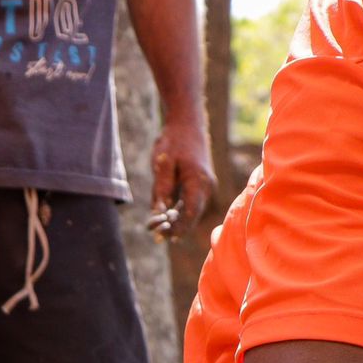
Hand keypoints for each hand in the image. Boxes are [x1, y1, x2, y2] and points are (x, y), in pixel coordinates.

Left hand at [148, 118, 215, 241]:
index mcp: (199, 182)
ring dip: (176, 219)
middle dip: (175, 227)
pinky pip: (192, 201)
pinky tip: (166, 216)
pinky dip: (180, 209)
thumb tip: (159, 213)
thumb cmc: (173, 142)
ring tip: (157, 228)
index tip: (163, 238)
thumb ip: (161, 189)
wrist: (188, 124)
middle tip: (156, 236)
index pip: (191, 212)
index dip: (178, 228)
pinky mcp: (202, 183)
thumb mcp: (162, 164)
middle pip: (192, 214)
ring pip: (192, 209)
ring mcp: (206, 185)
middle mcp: (207, 186)